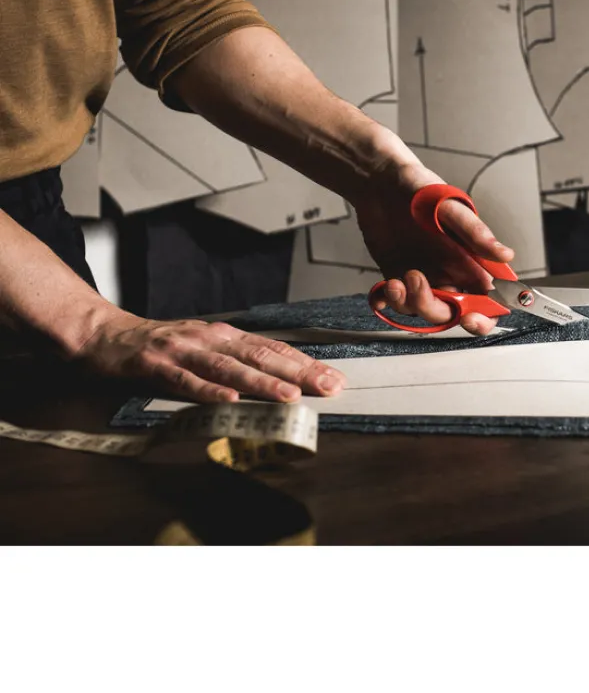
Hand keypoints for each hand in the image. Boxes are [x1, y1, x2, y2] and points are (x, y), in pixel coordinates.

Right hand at [73, 309, 345, 403]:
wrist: (106, 334)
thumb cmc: (161, 346)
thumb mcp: (205, 348)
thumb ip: (236, 361)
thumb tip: (278, 379)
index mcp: (226, 336)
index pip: (274, 349)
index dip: (306, 364)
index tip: (335, 378)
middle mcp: (211, 338)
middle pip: (262, 356)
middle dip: (299, 372)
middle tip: (329, 387)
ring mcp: (184, 351)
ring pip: (229, 368)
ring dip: (262, 383)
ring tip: (290, 396)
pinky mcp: (156, 366)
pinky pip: (186, 381)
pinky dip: (209, 391)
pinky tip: (229, 401)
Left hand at [355, 162, 515, 334]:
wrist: (380, 182)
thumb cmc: (419, 188)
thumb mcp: (450, 208)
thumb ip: (476, 233)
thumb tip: (505, 254)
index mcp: (470, 258)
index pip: (489, 297)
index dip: (485, 314)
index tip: (471, 317)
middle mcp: (450, 271)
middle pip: (456, 311)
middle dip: (440, 311)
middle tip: (422, 289)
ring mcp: (425, 276)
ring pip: (426, 311)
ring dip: (413, 303)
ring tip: (401, 279)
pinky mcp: (399, 277)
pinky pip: (401, 303)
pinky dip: (394, 301)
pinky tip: (389, 286)